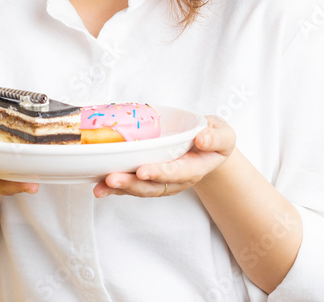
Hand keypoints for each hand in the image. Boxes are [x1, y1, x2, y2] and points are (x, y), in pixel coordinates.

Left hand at [93, 115, 235, 198]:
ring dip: (120, 188)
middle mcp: (177, 178)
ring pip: (141, 188)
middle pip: (155, 186)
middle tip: (112, 178)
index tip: (143, 170)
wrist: (208, 149)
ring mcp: (163, 180)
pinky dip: (116, 186)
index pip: (178, 172)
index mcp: (196, 167)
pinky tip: (100, 185)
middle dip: (133, 184)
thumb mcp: (224, 134)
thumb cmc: (214, 139)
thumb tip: (202, 139)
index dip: (160, 172)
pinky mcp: (150, 178)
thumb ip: (216, 137)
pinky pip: (134, 184)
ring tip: (101, 186)